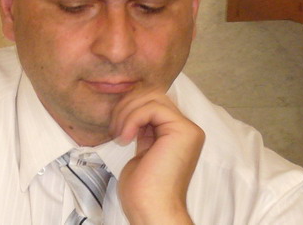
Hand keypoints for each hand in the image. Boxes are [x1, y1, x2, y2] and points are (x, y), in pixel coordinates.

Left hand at [110, 90, 204, 224]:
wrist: (151, 209)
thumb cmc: (143, 190)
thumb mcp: (142, 150)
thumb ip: (144, 129)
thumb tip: (132, 108)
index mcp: (177, 133)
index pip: (152, 102)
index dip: (130, 108)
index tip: (116, 129)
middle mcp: (186, 129)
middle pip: (153, 95)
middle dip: (127, 106)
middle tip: (115, 130)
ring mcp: (187, 129)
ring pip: (152, 97)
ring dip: (128, 113)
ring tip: (120, 135)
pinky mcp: (183, 131)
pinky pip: (152, 108)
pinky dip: (133, 118)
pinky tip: (126, 138)